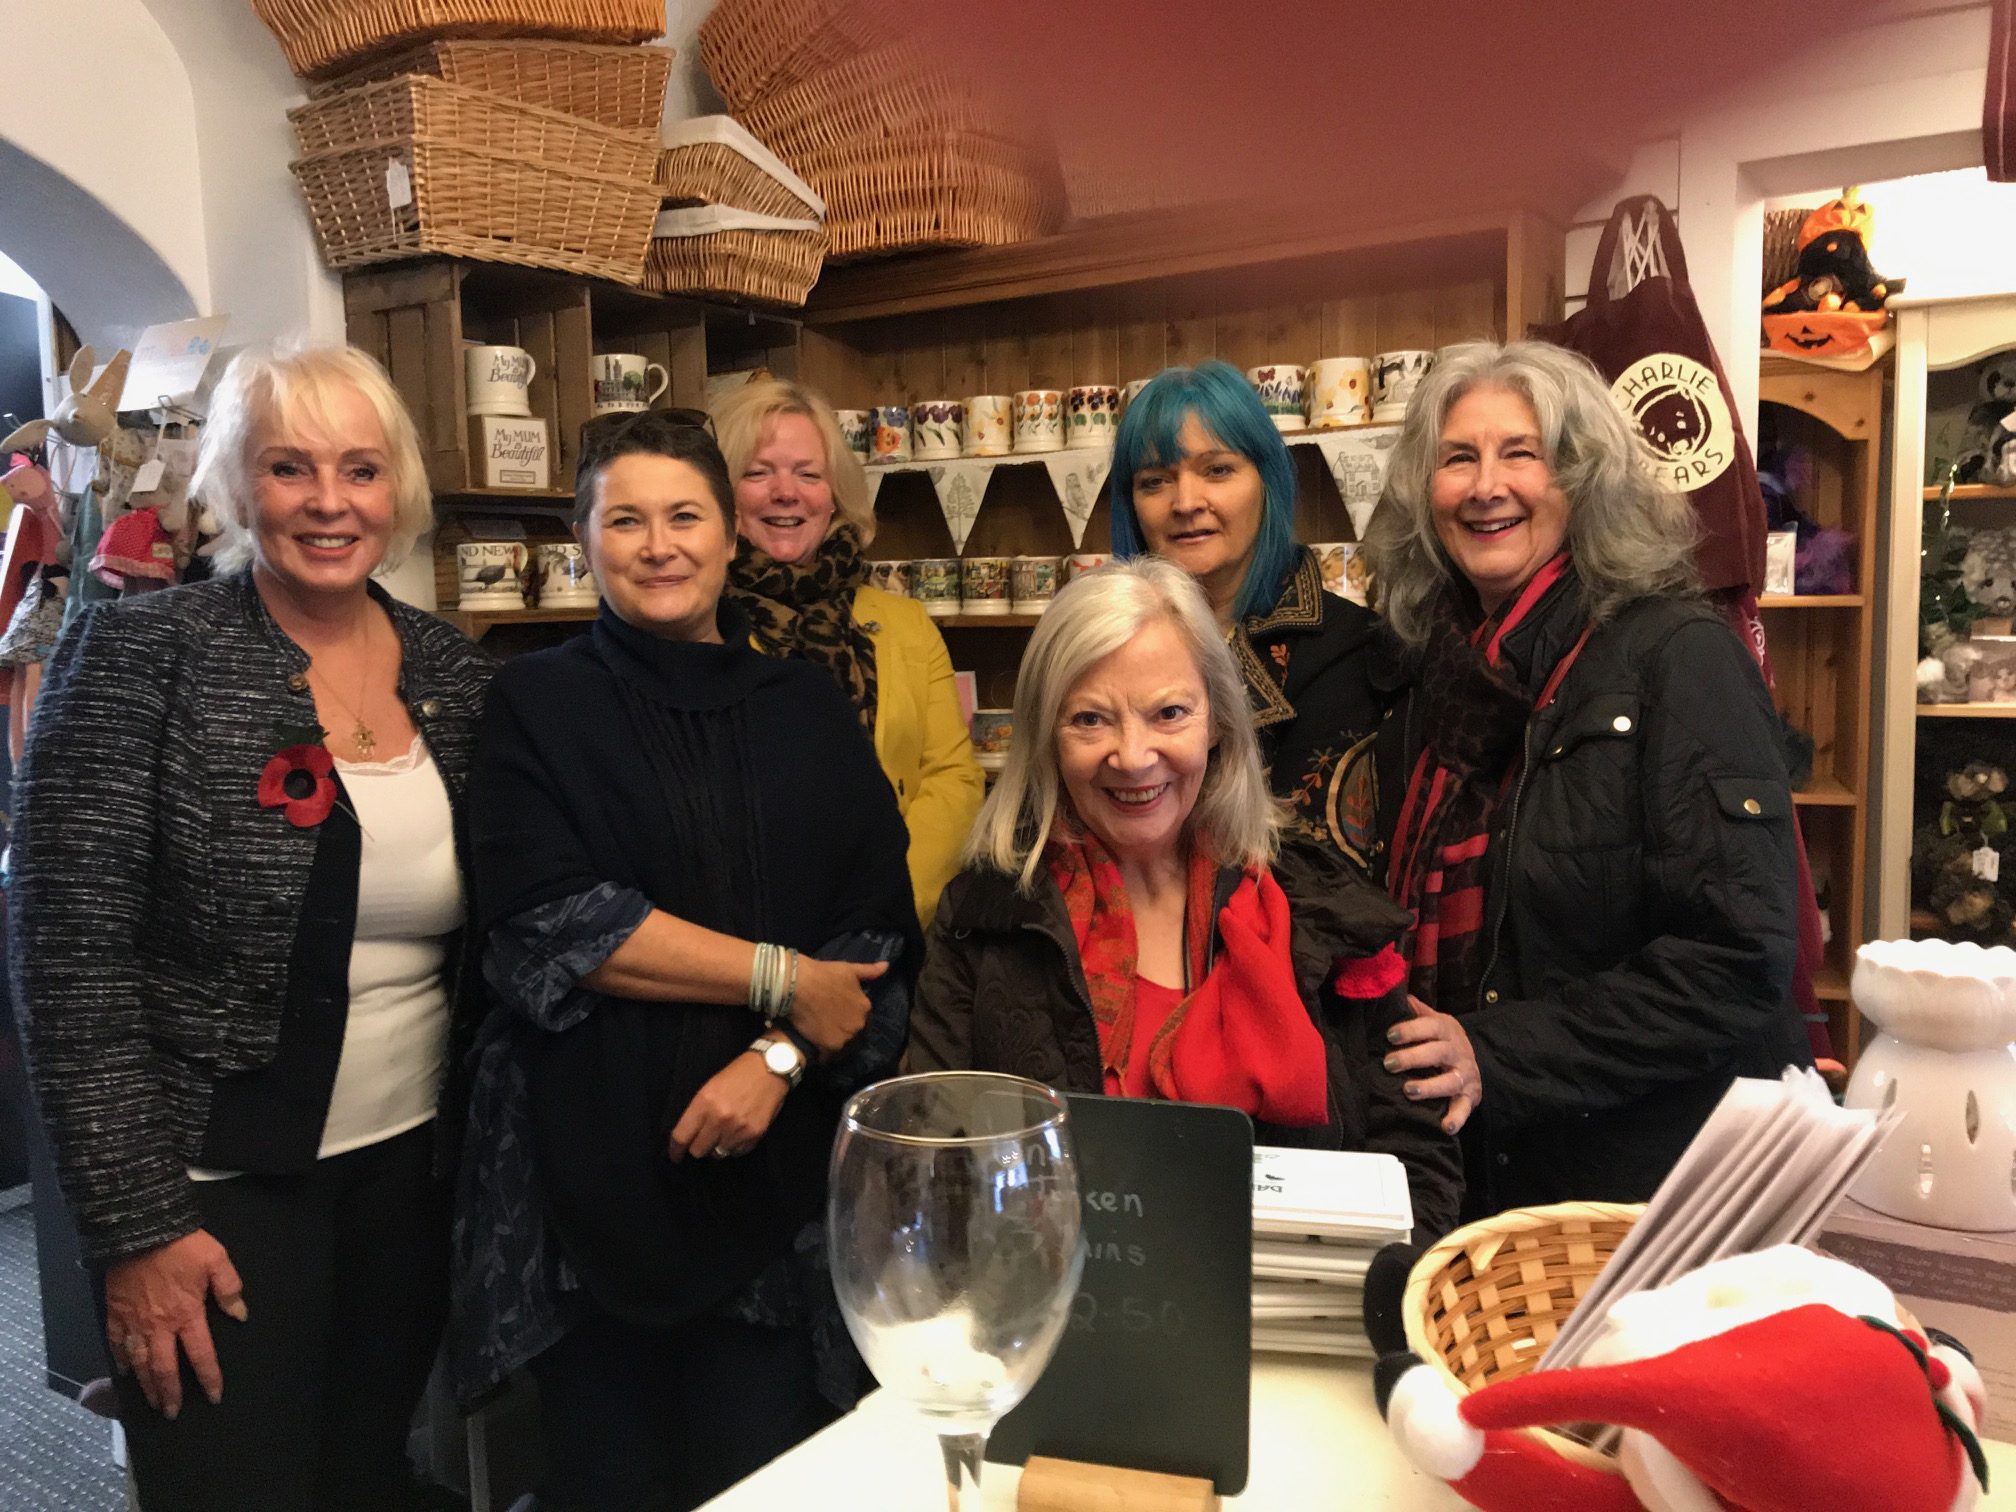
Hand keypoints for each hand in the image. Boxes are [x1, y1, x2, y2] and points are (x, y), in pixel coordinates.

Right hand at [103, 1229, 246, 1418]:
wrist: (141, 1230)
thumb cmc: (183, 1246)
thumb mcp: (217, 1261)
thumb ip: (230, 1290)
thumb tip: (240, 1315)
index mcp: (187, 1315)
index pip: (201, 1354)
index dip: (209, 1377)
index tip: (214, 1396)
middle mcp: (160, 1326)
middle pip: (165, 1368)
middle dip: (170, 1393)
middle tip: (172, 1413)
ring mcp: (134, 1323)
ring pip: (139, 1363)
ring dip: (146, 1385)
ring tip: (151, 1402)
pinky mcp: (115, 1314)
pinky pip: (116, 1344)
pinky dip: (120, 1362)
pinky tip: (123, 1373)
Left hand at [669, 1052, 789, 1161]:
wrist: (770, 1068)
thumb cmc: (738, 1074)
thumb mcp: (710, 1087)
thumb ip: (698, 1111)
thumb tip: (689, 1135)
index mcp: (704, 1103)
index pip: (682, 1136)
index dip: (676, 1150)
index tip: (676, 1155)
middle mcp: (719, 1119)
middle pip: (698, 1151)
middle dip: (699, 1146)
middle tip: (704, 1139)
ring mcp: (737, 1128)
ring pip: (718, 1154)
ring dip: (718, 1146)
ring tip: (724, 1132)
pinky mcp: (754, 1134)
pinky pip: (736, 1153)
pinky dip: (734, 1146)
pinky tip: (738, 1132)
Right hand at [786, 957, 886, 1054]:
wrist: (798, 985)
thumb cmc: (823, 974)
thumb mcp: (849, 969)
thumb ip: (869, 971)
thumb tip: (886, 966)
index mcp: (865, 1007)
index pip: (863, 1019)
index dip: (850, 1018)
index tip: (840, 1015)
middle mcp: (859, 1025)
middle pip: (854, 1034)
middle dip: (845, 1031)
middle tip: (829, 1026)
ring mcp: (845, 1037)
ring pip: (843, 1046)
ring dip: (836, 1043)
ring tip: (822, 1038)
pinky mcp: (830, 1047)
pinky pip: (829, 1056)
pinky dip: (823, 1055)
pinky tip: (816, 1048)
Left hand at [1383, 995, 1482, 1134]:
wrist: (1473, 1061)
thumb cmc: (1442, 1040)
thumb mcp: (1433, 1021)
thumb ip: (1415, 1010)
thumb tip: (1394, 992)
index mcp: (1446, 1030)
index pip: (1430, 1027)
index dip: (1411, 1030)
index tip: (1390, 1035)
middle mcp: (1458, 1052)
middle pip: (1438, 1053)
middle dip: (1413, 1057)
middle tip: (1389, 1063)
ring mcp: (1465, 1076)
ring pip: (1449, 1081)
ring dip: (1430, 1086)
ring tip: (1408, 1090)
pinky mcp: (1469, 1097)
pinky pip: (1464, 1108)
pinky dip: (1457, 1118)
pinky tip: (1445, 1126)